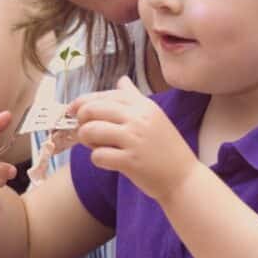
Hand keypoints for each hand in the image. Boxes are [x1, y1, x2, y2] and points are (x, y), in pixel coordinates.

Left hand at [70, 76, 198, 201]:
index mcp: (142, 105)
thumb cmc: (166, 148)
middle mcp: (138, 118)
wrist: (184, 177)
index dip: (83, 102)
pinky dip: (97, 159)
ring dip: (86, 140)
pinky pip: (97, 155)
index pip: (104, 95)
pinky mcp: (130, 161)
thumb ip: (134, 98)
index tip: (73, 110)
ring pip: (90, 131)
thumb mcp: (154, 117)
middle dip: (81, 121)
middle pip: (92, 110)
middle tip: (85, 131)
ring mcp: (134, 139)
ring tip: (96, 146)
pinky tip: (108, 160)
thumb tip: (122, 80)